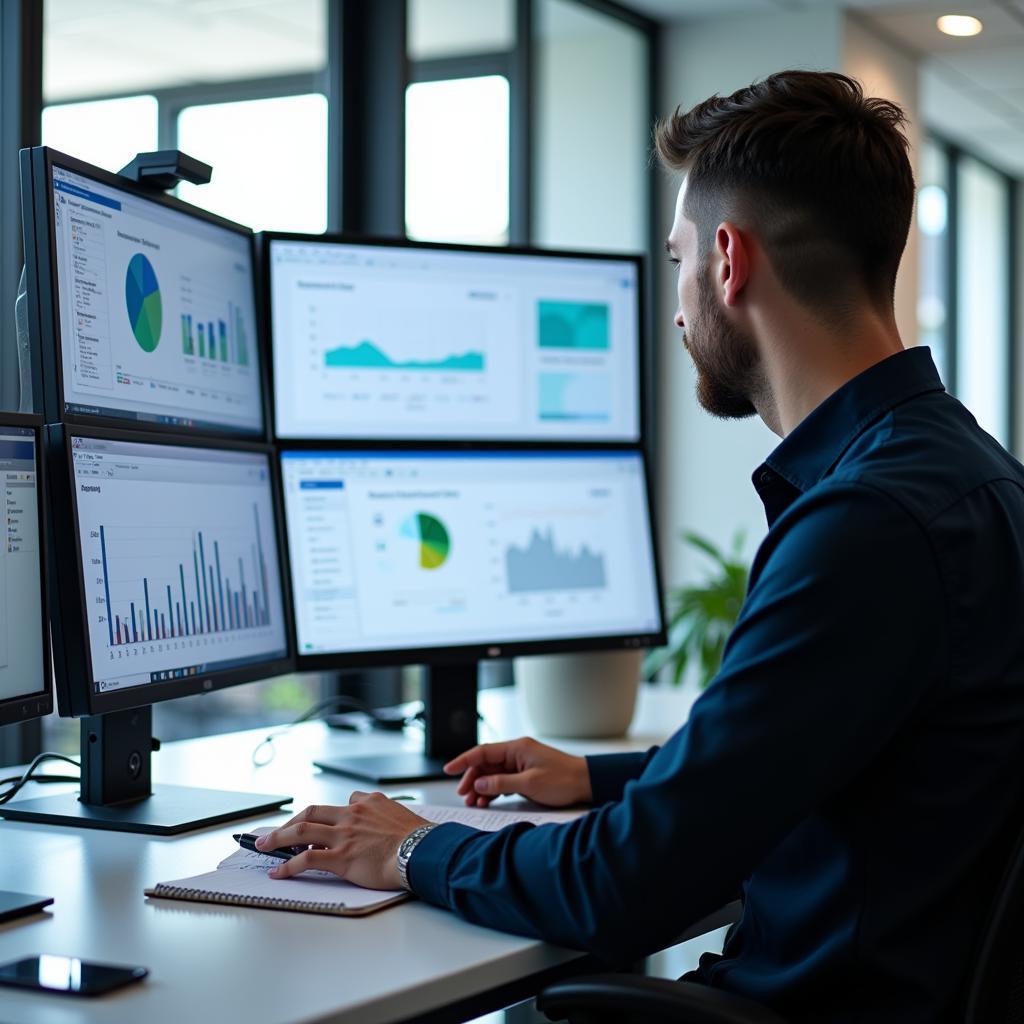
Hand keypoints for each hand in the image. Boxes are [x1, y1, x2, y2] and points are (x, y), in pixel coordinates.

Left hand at [255, 792, 430, 889]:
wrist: (423, 851)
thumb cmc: (419, 839)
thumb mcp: (404, 817)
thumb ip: (389, 818)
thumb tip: (392, 829)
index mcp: (370, 803)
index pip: (346, 802)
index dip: (331, 815)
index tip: (324, 824)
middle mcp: (353, 814)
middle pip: (312, 811)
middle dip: (290, 822)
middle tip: (276, 832)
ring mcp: (344, 834)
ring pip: (301, 830)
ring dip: (278, 838)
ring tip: (265, 846)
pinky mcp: (341, 857)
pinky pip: (305, 859)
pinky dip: (287, 865)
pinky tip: (279, 872)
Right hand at [445, 737, 591, 807]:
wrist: (586, 783)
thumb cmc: (564, 779)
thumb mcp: (530, 783)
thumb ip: (502, 783)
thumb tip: (480, 783)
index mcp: (517, 748)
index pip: (483, 752)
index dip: (464, 761)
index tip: (448, 770)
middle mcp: (517, 753)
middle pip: (486, 764)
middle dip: (472, 778)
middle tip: (463, 794)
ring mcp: (521, 764)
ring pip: (493, 774)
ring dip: (482, 787)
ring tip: (474, 802)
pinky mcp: (525, 775)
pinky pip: (503, 781)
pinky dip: (493, 790)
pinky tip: (487, 801)